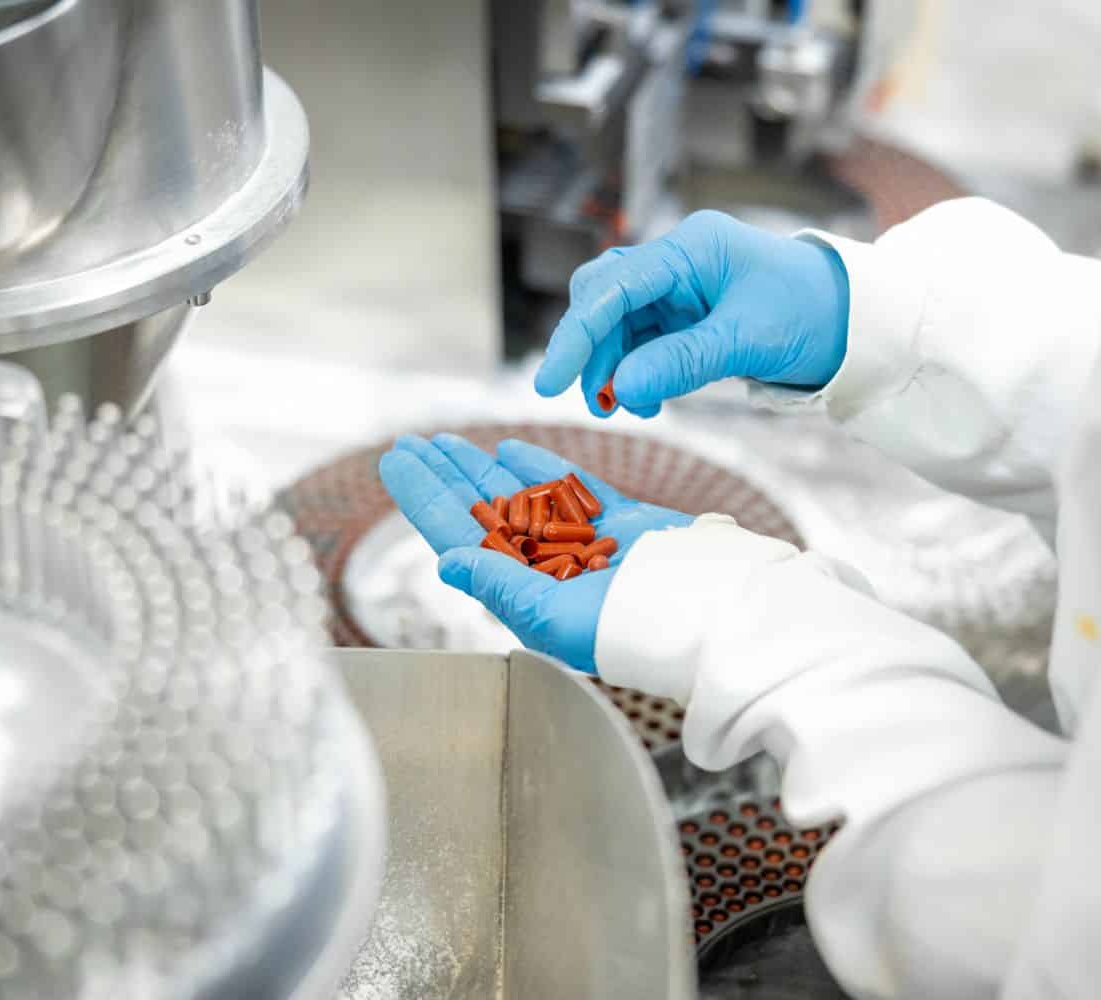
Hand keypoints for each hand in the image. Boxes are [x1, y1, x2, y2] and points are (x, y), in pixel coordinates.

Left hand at [378, 433, 692, 671]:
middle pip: (479, 512)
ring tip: (446, 441)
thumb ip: (497, 584)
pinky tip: (510, 451)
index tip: (395, 460)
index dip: (423, 496)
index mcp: (520, 592)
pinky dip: (539, 469)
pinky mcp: (617, 523)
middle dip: (443, 476)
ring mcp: (578, 543)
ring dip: (480, 467)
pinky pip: (569, 490)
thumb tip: (445, 559)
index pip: (457, 536)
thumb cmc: (626, 630)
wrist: (705, 611)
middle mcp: (543, 568)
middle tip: (408, 443)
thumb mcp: (548, 615)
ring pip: (517, 497)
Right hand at [534, 210, 850, 416]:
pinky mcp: (685, 317)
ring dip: (611, 368)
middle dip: (592, 350)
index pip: (614, 286)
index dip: (577, 335)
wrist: (856, 323)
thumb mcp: (748, 339)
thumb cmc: (812, 313)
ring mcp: (679, 289)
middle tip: (596, 401)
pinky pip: (640, 343)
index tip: (551, 382)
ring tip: (624, 408)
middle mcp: (677, 262)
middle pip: (604, 299)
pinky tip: (644, 400)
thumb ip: (682, 362)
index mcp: (690, 248)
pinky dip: (634, 373)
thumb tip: (620, 389)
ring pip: (617, 325)